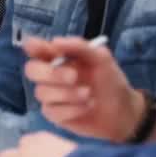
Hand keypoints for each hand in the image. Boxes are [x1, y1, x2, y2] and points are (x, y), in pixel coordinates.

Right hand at [23, 36, 143, 142]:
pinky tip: (87, 107)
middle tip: (74, 77)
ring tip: (89, 94)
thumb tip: (54, 42)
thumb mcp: (101, 58)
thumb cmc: (111, 81)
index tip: (39, 48)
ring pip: (42, 92)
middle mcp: (50, 75)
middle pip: (31, 70)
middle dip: (51, 73)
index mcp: (58, 57)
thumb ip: (79, 47)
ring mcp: (50, 95)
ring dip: (67, 94)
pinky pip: (51, 111)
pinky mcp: (55, 114)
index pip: (35, 48)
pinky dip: (71, 109)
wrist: (124, 111)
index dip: (32, 46)